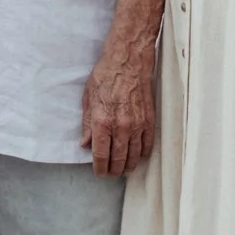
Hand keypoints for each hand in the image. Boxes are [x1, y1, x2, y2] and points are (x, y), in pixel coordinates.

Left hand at [80, 41, 156, 175]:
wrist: (128, 61)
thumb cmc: (106, 75)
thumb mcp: (88, 98)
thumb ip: (87, 124)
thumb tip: (85, 143)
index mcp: (102, 121)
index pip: (100, 155)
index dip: (99, 168)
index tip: (99, 172)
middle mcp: (120, 127)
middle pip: (119, 159)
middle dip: (114, 170)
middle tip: (111, 173)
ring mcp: (137, 125)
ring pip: (134, 156)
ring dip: (128, 165)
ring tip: (124, 168)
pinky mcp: (149, 120)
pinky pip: (148, 144)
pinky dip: (142, 153)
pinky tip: (138, 155)